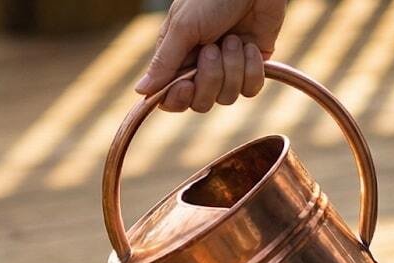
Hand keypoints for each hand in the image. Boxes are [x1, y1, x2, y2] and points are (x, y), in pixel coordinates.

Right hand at [135, 0, 287, 112]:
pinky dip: (251, 69)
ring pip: (226, 97)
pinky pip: (250, 89)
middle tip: (212, 48)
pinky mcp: (252, 67)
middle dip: (209, 78)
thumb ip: (163, 62)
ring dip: (232, 67)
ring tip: (234, 39)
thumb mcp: (183, 27)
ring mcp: (227, 69)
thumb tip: (141, 91)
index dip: (178, 98)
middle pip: (200, 103)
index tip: (185, 85)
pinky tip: (249, 46)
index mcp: (177, 59)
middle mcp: (200, 68)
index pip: (171, 98)